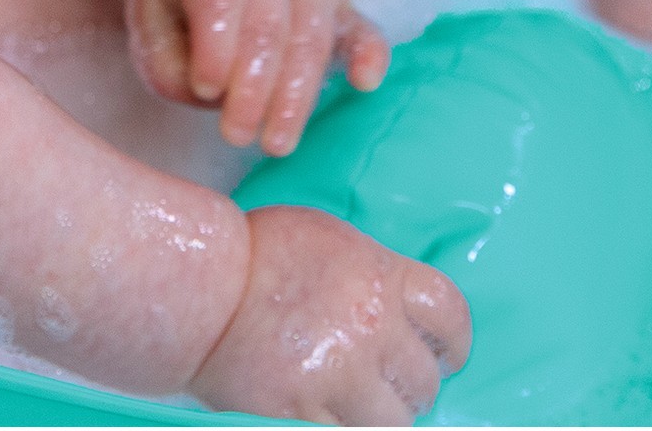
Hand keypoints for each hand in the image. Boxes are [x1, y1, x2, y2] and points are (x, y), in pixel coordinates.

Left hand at [129, 0, 388, 156]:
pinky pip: (362, 27)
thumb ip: (173, 64)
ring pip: (312, 32)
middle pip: (268, 20)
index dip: (215, 45)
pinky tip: (364, 83)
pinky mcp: (340, 8)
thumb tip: (215, 92)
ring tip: (274, 143)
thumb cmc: (179, 12)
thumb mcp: (153, 32)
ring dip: (295, 93)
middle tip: (236, 136)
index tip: (204, 90)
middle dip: (254, 86)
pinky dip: (368, 52)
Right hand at [193, 205, 470, 423]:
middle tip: (387, 383)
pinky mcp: (305, 415)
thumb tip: (407, 316)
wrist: (199, 285)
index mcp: (378, 274)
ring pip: (397, 423)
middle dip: (411, 386)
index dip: (452, 342)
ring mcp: (339, 374)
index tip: (444, 353)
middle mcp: (369, 324)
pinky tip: (330, 415)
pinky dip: (343, 428)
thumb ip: (374, 276)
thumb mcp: (328, 240)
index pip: (450, 315)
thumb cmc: (260, 255)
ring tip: (359, 406)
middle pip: (425, 378)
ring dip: (382, 418)